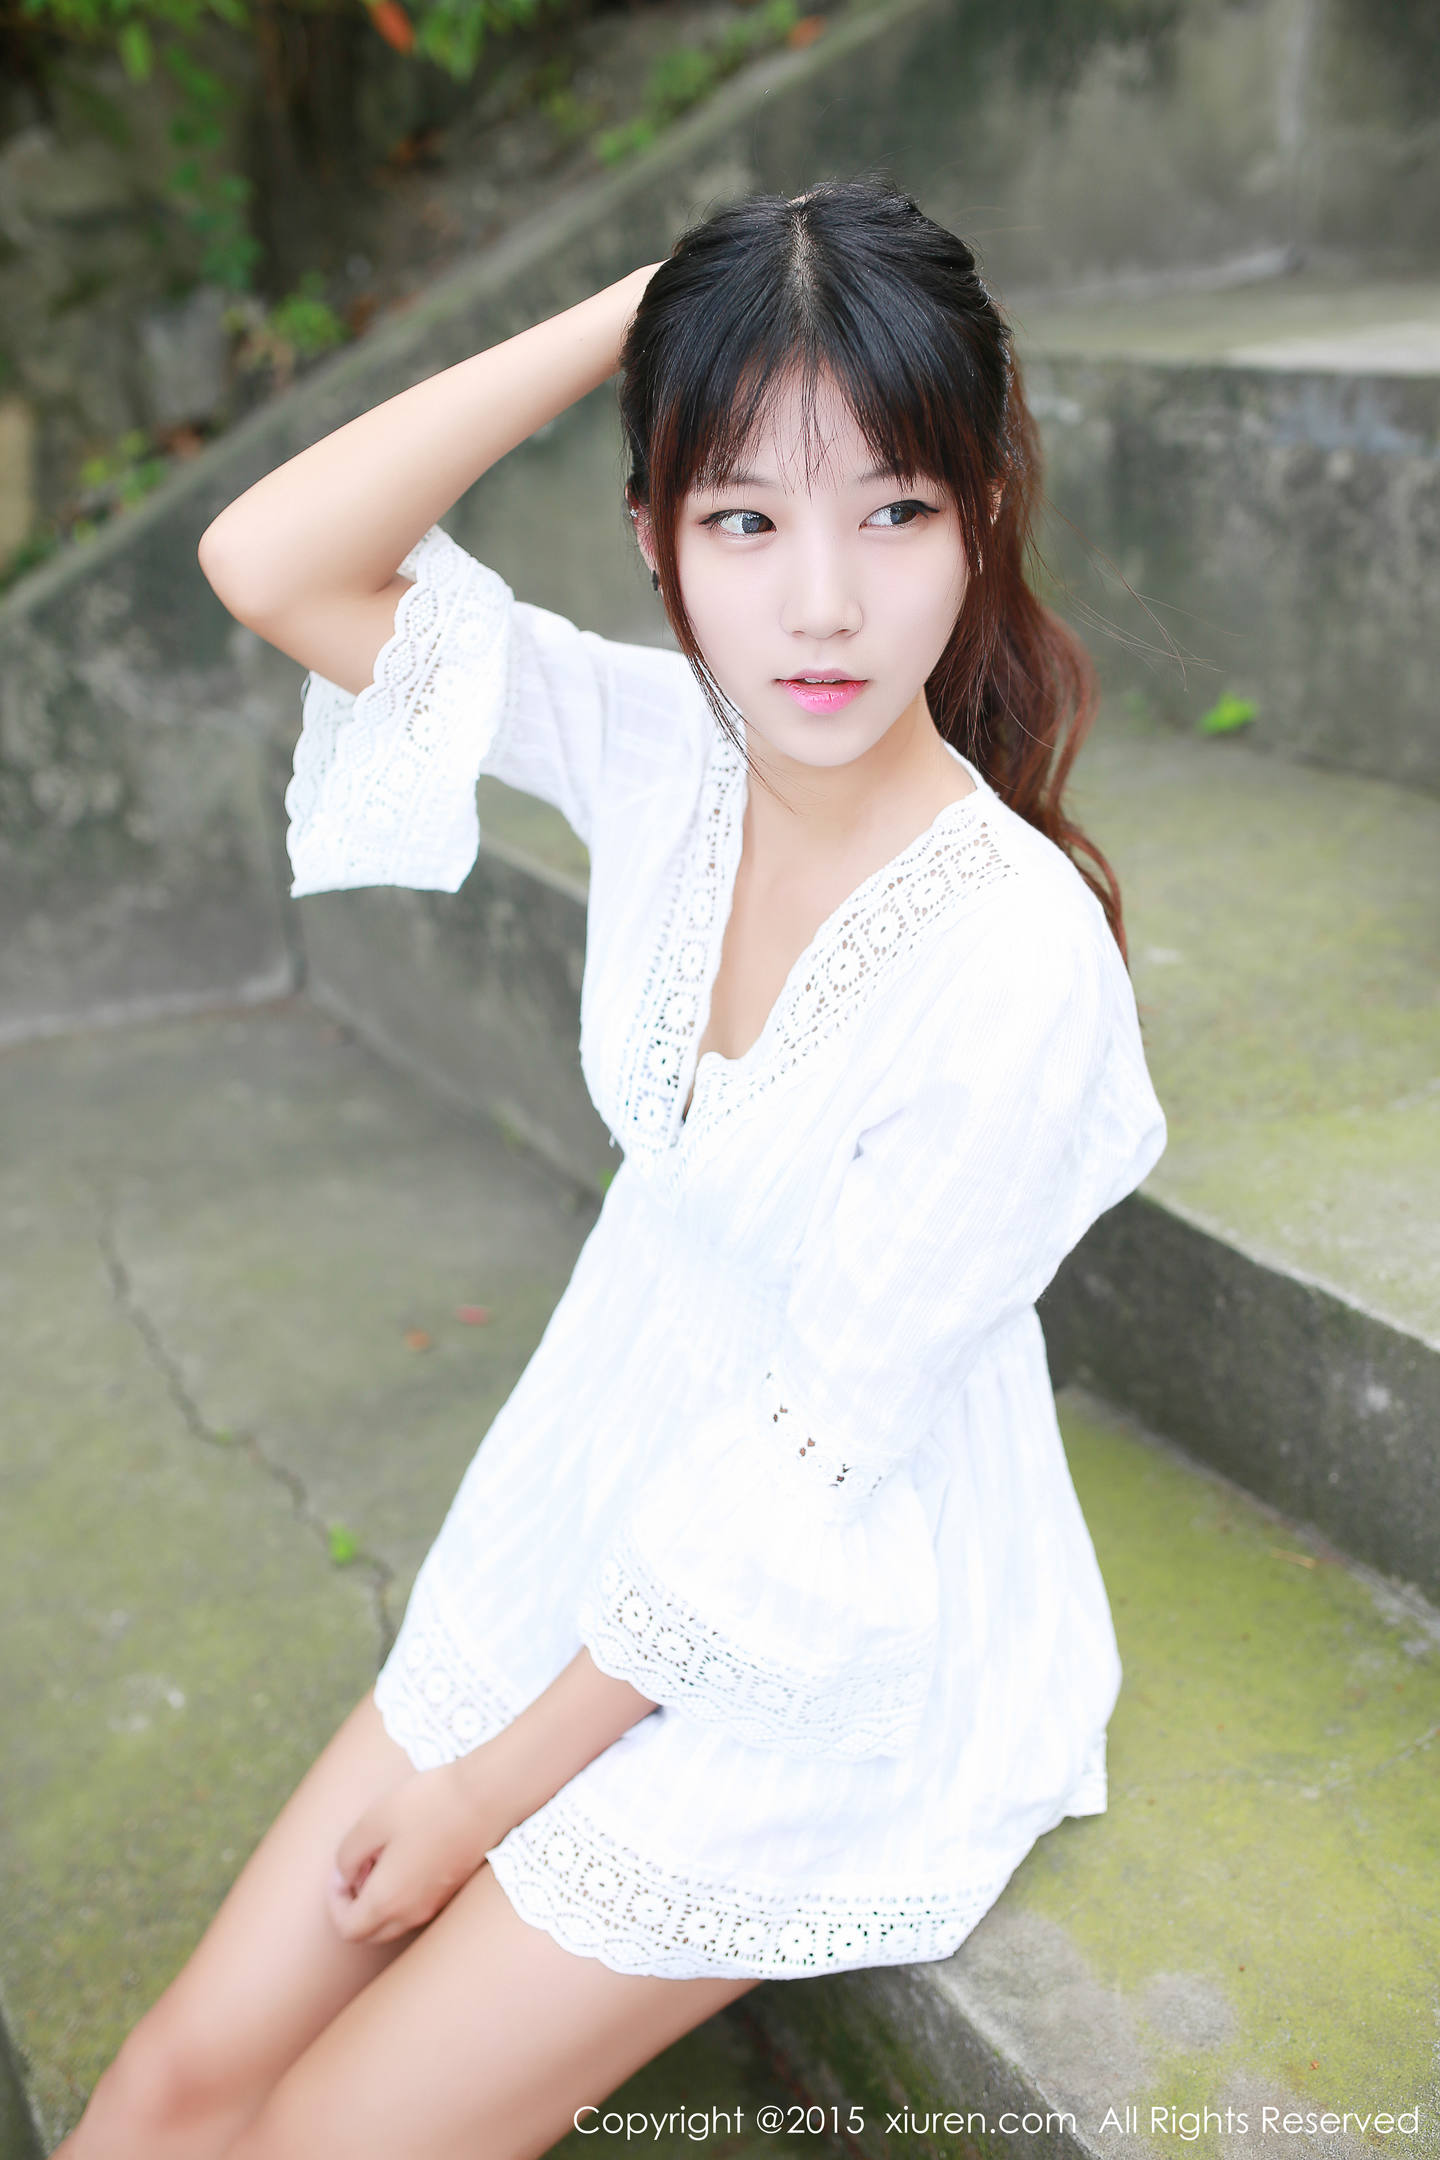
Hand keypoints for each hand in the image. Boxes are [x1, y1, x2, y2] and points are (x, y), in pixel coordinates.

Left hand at [329, 1758, 505, 1944]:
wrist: (487, 1797)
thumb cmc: (426, 1805)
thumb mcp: (372, 1822)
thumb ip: (347, 1856)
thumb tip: (346, 1876)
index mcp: (387, 1901)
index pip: (348, 1929)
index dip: (335, 1902)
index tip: (342, 1869)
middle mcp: (411, 1913)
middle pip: (371, 1933)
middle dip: (356, 1906)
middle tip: (360, 1866)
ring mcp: (434, 1905)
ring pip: (395, 1922)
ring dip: (380, 1900)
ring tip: (384, 1856)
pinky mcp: (451, 1891)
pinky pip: (416, 1907)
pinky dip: (403, 1892)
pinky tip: (410, 1853)